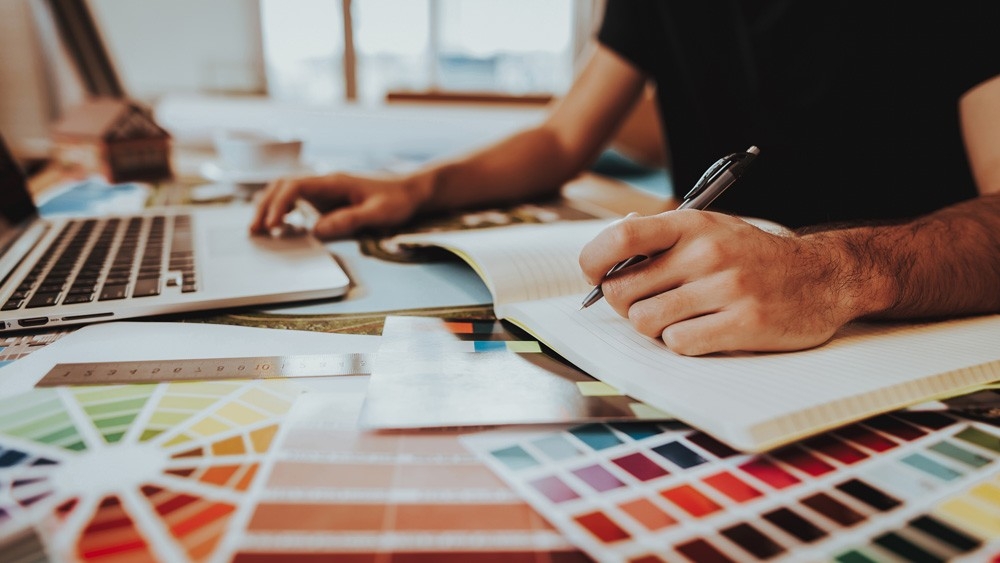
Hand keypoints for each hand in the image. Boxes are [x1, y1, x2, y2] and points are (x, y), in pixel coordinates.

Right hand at [249, 172, 425, 238]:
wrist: (410, 191)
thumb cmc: (397, 200)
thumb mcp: (378, 213)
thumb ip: (349, 220)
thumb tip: (317, 231)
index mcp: (334, 181)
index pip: (296, 185)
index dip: (280, 203)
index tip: (272, 224)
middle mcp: (324, 182)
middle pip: (283, 185)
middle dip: (265, 205)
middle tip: (254, 230)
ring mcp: (323, 190)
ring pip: (285, 191)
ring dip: (269, 206)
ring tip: (258, 229)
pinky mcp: (326, 200)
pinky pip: (296, 200)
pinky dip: (282, 210)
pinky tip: (277, 227)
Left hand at [579, 210, 857, 354]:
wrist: (824, 277)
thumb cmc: (753, 256)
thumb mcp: (710, 229)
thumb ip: (660, 237)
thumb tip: (608, 247)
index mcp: (692, 224)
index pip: (619, 237)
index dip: (593, 263)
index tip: (596, 276)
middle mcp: (707, 252)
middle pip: (622, 292)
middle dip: (626, 304)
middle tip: (649, 303)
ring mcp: (726, 288)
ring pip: (645, 322)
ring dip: (654, 327)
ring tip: (679, 317)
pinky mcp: (744, 324)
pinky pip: (678, 343)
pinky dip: (681, 343)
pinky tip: (702, 331)